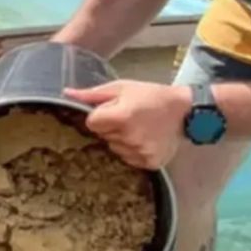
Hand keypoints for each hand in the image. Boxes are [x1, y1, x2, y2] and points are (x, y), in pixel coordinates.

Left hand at [63, 80, 191, 169]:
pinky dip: (132, 150)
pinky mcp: (149, 163)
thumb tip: (66, 94)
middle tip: (130, 117)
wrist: (184, 110)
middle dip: (110, 127)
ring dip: (121, 139)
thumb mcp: (121, 88)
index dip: (100, 115)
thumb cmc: (150, 95)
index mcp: (121, 116)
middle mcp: (130, 137)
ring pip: (114, 148)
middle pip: (102, 136)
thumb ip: (92, 94)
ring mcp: (140, 152)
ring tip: (139, 127)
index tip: (114, 110)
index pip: (92, 123)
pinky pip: (128, 159)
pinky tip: (145, 138)